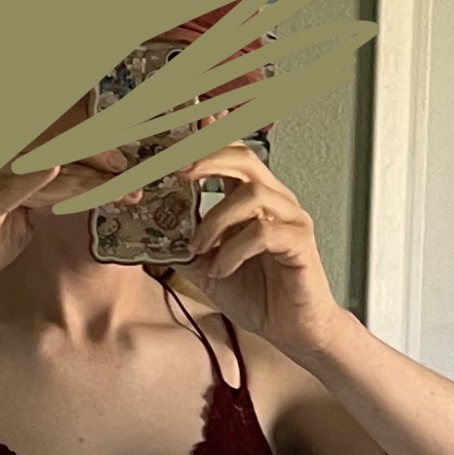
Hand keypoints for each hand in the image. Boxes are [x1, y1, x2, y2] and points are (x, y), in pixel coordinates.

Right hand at [0, 150, 143, 315]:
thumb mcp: (20, 225)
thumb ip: (42, 203)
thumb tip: (72, 190)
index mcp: (9, 174)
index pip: (57, 159)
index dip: (91, 158)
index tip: (125, 166)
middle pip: (54, 158)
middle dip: (95, 163)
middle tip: (131, 168)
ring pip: (42, 174)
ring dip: (82, 177)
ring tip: (116, 176)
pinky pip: (7, 192)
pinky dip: (30, 180)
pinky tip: (55, 168)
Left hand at [180, 142, 342, 355]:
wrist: (293, 331)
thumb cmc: (260, 297)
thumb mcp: (210, 272)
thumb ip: (188, 249)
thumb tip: (154, 238)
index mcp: (254, 202)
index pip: (235, 156)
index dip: (214, 135)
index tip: (190, 123)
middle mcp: (276, 202)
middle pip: (245, 159)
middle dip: (209, 159)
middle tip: (180, 174)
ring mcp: (291, 220)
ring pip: (252, 194)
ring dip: (216, 220)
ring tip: (200, 248)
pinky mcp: (299, 243)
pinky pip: (263, 232)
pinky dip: (234, 250)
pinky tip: (222, 269)